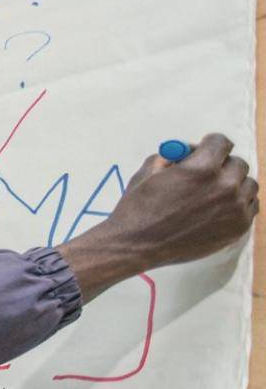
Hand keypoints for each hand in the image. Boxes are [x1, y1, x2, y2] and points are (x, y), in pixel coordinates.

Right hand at [81, 135, 257, 273]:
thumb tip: (189, 152)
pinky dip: (239, 203)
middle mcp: (224, 186)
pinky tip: (219, 208)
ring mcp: (235, 208)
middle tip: (205, 176)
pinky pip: (250, 205)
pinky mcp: (238, 227)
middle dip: (222, 165)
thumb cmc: (138, 208)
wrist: (137, 246)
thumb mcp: (149, 172)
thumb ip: (173, 157)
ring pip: (248, 185)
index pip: (222, 142)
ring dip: (234, 184)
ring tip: (213, 194)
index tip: (204, 150)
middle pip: (238, 164)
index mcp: (201, 168)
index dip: (210, 144)